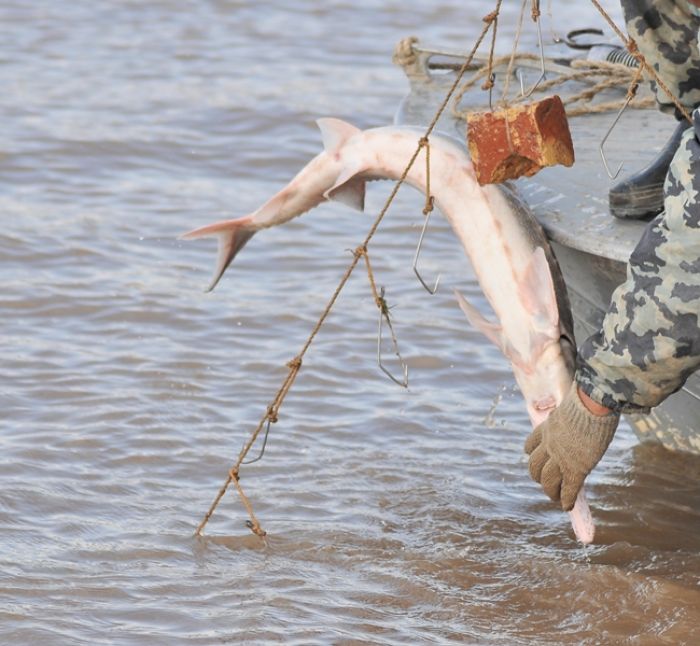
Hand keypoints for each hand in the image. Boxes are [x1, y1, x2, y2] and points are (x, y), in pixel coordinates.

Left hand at [524, 382, 618, 510]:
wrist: (592, 404)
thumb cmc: (587, 398)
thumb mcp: (570, 405)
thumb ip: (570, 412)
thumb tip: (581, 401)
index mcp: (546, 428)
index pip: (530, 444)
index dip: (531, 453)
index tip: (532, 456)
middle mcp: (549, 444)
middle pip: (534, 465)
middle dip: (537, 476)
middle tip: (544, 482)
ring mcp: (560, 458)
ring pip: (547, 480)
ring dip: (550, 491)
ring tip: (554, 497)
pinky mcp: (575, 468)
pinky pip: (567, 489)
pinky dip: (566, 499)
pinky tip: (567, 506)